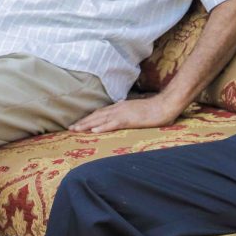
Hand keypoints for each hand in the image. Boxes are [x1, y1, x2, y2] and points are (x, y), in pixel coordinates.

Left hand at [68, 94, 184, 132]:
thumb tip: (124, 115)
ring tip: (75, 130)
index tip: (79, 123)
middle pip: (97, 115)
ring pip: (101, 119)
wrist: (166, 105)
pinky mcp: (129, 119)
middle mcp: (119, 108)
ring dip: (87, 124)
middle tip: (70, 128)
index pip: (101, 112)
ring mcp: (123, 113)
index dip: (89, 118)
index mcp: (121, 106)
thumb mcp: (139, 110)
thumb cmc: (155, 109)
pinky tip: (93, 131)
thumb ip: (129, 113)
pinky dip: (102, 127)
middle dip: (83, 122)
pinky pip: (112, 124)